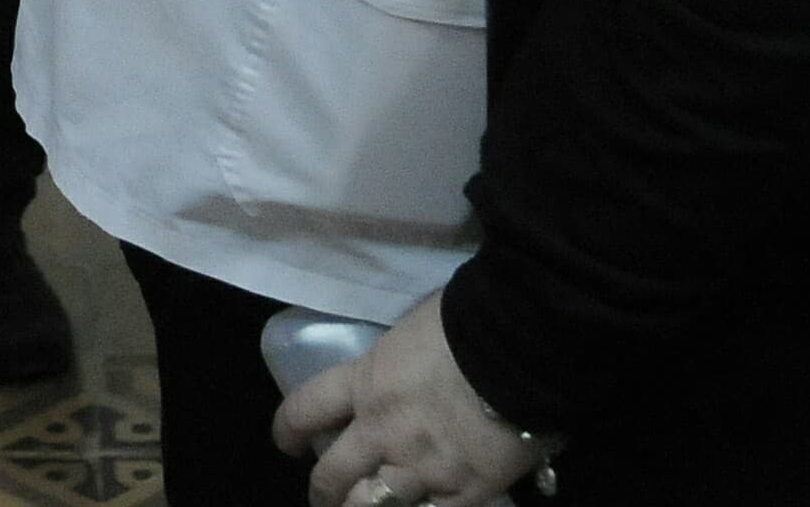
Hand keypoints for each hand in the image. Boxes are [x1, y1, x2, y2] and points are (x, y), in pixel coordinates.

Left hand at [274, 290, 548, 506]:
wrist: (521, 344)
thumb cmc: (471, 320)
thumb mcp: (415, 330)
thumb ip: (402, 359)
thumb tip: (413, 365)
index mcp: (368, 382)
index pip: (306, 409)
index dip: (289, 430)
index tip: (287, 443)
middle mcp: (382, 432)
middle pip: (332, 476)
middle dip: (323, 492)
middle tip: (325, 497)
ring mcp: (421, 469)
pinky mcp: (463, 495)